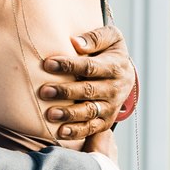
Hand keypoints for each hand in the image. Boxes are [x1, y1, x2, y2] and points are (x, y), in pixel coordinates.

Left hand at [38, 25, 135, 140]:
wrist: (125, 75)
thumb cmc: (111, 53)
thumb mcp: (111, 38)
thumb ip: (95, 37)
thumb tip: (75, 43)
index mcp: (115, 67)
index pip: (90, 67)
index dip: (69, 65)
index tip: (48, 64)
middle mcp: (114, 88)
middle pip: (88, 91)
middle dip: (65, 92)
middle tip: (44, 91)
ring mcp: (110, 107)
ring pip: (89, 112)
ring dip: (69, 114)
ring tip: (50, 114)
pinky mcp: (105, 121)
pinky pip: (91, 128)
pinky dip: (76, 132)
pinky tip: (61, 132)